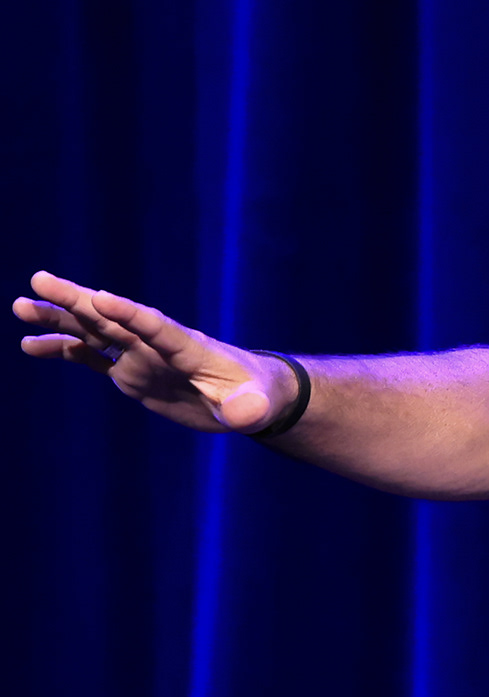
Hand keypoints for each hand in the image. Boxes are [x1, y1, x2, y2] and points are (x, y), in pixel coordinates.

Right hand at [14, 271, 295, 433]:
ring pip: (94, 331)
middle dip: (77, 299)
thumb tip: (245, 416)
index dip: (129, 313)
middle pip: (113, 317)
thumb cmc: (257, 396)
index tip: (100, 296)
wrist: (249, 396)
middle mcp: (158, 345)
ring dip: (59, 319)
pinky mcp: (131, 372)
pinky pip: (90, 357)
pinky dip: (62, 349)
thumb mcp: (256, 406)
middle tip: (39, 279)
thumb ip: (248, 408)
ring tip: (21, 307)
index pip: (156, 326)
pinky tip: (30, 344)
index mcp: (188, 347)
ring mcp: (141, 356)